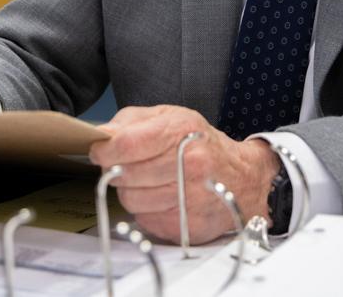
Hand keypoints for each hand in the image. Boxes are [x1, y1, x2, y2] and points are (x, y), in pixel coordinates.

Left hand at [87, 105, 279, 244]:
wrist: (242, 178)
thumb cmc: (200, 144)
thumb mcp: (170, 117)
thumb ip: (131, 122)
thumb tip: (100, 135)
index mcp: (182, 130)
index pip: (126, 144)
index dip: (105, 150)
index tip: (101, 151)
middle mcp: (190, 163)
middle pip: (125, 175)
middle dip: (118, 170)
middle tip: (127, 166)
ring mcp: (191, 197)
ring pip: (131, 200)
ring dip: (131, 192)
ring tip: (147, 182)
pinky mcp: (188, 225)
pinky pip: (145, 220)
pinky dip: (146, 210)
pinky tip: (161, 198)